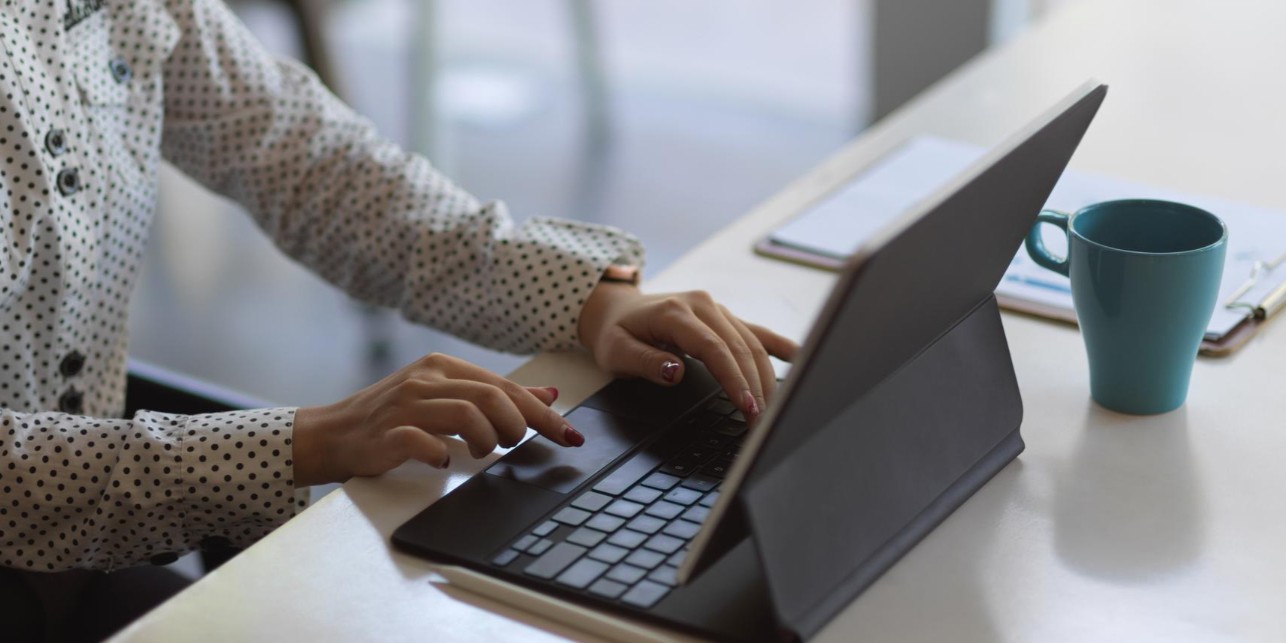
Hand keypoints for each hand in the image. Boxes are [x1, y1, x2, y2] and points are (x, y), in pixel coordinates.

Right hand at [292, 353, 578, 485]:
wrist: (330, 434)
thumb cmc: (393, 418)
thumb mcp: (445, 397)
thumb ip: (494, 396)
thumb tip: (548, 394)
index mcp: (443, 367)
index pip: (504, 386)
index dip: (542, 413)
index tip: (569, 435)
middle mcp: (425, 380)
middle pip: (491, 397)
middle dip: (518, 426)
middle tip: (516, 445)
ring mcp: (404, 406)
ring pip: (466, 415)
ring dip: (487, 440)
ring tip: (483, 452)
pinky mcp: (386, 434)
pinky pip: (424, 443)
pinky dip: (443, 455)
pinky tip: (444, 461)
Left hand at [578, 282, 798, 421]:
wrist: (617, 307)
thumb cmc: (616, 332)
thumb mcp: (616, 351)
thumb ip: (645, 362)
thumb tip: (675, 372)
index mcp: (676, 312)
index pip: (714, 348)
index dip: (733, 378)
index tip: (746, 405)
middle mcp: (702, 305)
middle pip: (739, 347)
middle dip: (755, 386)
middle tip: (763, 421)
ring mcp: (717, 308)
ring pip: (752, 342)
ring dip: (766, 376)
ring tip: (773, 409)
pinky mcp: (725, 316)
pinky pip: (756, 331)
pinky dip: (778, 345)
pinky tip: (800, 357)